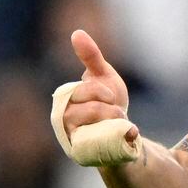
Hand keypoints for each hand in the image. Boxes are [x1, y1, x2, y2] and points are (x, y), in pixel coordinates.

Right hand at [64, 29, 137, 144]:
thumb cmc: (108, 102)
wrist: (120, 133)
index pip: (83, 91)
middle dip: (110, 109)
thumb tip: (76, 33)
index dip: (102, 92)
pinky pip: (102, 146)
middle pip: (90, 110)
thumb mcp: (103, 76)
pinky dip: (119, 138)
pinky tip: (124, 136)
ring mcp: (72, 138)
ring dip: (114, 123)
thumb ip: (90, 56)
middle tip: (116, 112)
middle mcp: (63, 120)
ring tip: (118, 123)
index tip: (111, 96)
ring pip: (96, 128)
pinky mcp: (83, 154)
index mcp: (65, 99)